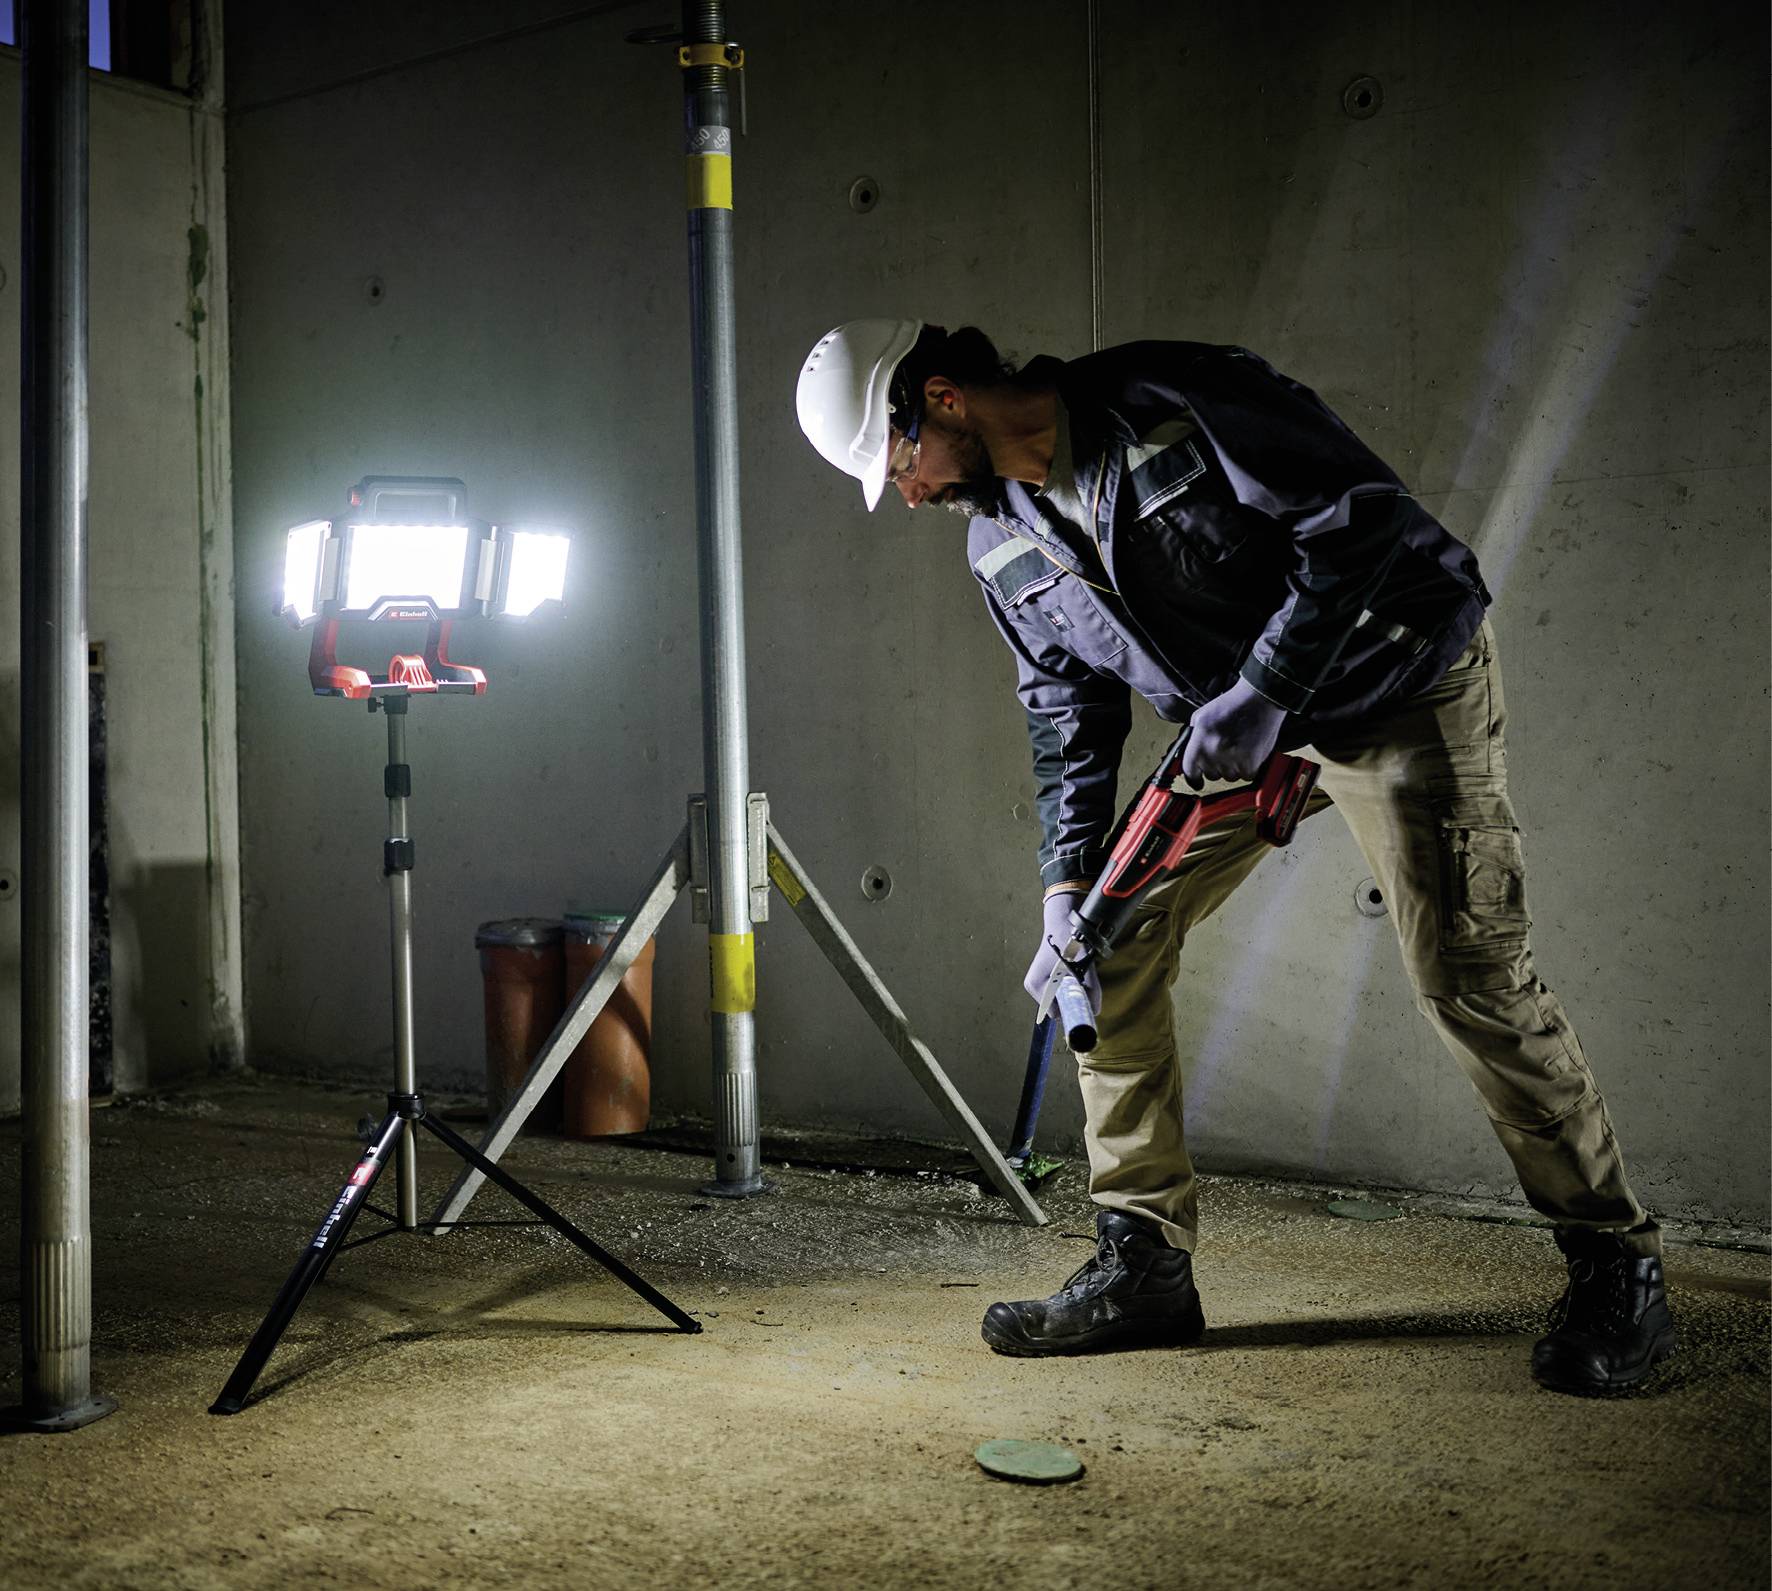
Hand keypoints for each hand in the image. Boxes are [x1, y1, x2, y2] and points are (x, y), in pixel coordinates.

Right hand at [1022, 890, 1100, 1013]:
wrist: (1062, 924)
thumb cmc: (1070, 943)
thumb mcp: (1084, 969)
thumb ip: (1091, 992)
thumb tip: (1094, 1011)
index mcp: (1036, 985)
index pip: (1056, 1012)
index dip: (1072, 1006)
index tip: (1083, 997)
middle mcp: (1032, 986)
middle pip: (1057, 1006)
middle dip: (1071, 997)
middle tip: (1081, 980)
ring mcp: (1035, 983)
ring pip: (1059, 998)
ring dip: (1070, 991)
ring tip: (1076, 973)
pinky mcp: (1041, 978)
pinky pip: (1058, 991)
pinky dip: (1067, 985)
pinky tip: (1071, 972)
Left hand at [1180, 676, 1286, 787]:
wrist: (1258, 700)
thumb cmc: (1232, 705)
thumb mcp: (1201, 716)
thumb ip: (1192, 737)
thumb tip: (1189, 753)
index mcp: (1199, 742)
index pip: (1190, 771)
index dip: (1193, 777)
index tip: (1197, 780)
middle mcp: (1214, 753)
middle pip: (1211, 774)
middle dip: (1215, 766)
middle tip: (1224, 751)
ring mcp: (1233, 760)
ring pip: (1229, 776)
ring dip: (1232, 767)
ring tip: (1237, 748)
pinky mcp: (1251, 763)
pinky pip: (1245, 776)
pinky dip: (1248, 768)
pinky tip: (1248, 752)